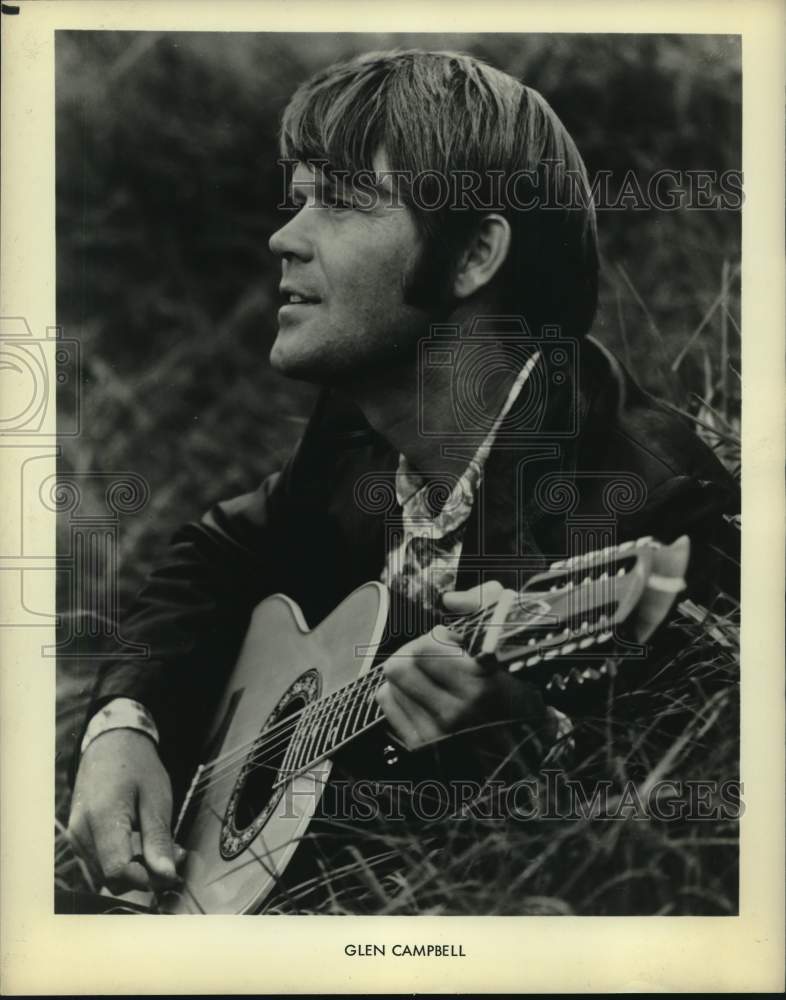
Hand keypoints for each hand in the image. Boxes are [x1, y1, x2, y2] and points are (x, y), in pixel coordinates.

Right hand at [67, 729, 182, 893]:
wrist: (111, 745)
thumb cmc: (137, 766)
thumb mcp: (157, 798)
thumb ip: (159, 840)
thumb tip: (166, 877)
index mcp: (102, 817)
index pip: (118, 871)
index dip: (147, 879)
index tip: (173, 871)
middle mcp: (81, 832)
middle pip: (112, 878)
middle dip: (145, 875)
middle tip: (175, 854)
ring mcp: (75, 836)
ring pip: (106, 875)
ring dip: (135, 870)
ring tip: (161, 846)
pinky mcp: (77, 839)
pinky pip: (100, 863)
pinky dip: (123, 861)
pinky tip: (141, 843)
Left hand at [375, 581, 545, 749]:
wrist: (529, 761)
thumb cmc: (523, 704)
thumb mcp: (520, 654)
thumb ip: (487, 610)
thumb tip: (450, 600)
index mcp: (482, 683)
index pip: (427, 646)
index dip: (437, 637)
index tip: (453, 643)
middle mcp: (457, 710)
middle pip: (401, 665)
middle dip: (414, 653)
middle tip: (431, 656)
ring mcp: (438, 733)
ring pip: (392, 684)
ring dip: (406, 674)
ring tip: (426, 676)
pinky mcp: (422, 748)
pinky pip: (389, 706)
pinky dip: (398, 693)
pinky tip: (418, 695)